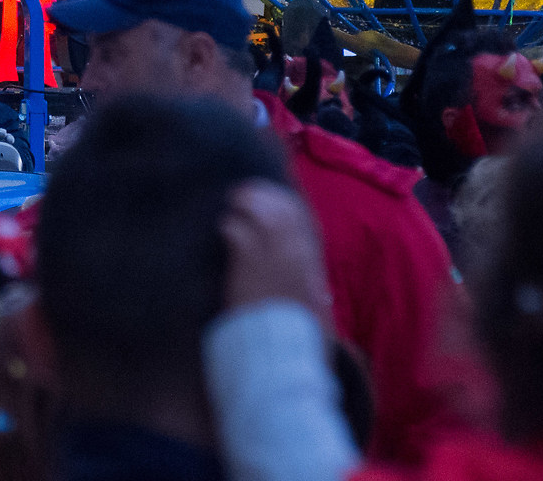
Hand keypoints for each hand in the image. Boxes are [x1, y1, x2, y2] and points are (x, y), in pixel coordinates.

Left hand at [219, 180, 331, 323]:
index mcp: (312, 260)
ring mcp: (271, 253)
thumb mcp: (319, 309)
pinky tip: (224, 228)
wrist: (284, 350)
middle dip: (262, 194)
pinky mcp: (247, 262)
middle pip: (280, 206)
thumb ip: (315, 292)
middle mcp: (294, 250)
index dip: (286, 202)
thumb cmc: (303, 335)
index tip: (274, 197)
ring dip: (244, 203)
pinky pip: (236, 229)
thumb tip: (318, 291)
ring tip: (232, 203)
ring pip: (258, 210)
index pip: (302, 217)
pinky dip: (229, 226)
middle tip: (244, 193)